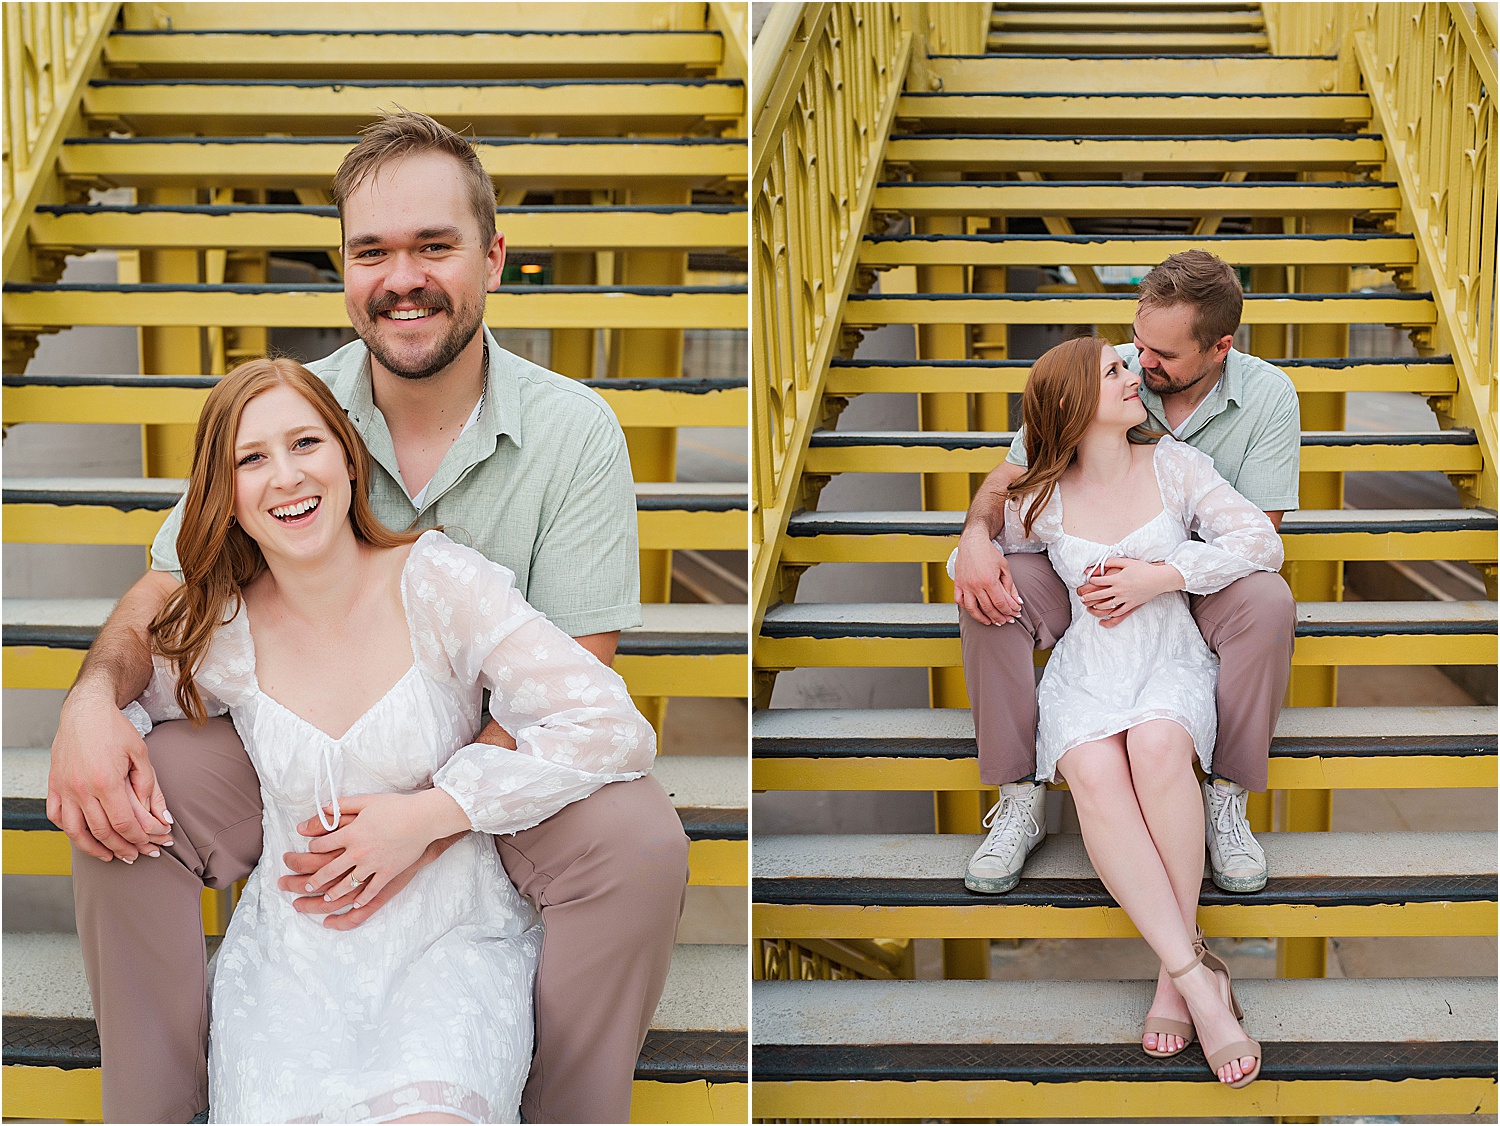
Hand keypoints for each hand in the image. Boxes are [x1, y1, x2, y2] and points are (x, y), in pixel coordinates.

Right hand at [46, 688, 172, 862]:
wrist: (84, 711)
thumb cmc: (115, 730)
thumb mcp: (141, 755)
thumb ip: (151, 789)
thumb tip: (163, 818)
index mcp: (106, 781)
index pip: (123, 823)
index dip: (138, 838)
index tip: (151, 845)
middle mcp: (81, 789)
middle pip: (102, 831)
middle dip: (122, 847)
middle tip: (137, 856)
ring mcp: (64, 788)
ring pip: (76, 832)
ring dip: (94, 848)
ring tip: (111, 856)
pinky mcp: (54, 785)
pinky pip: (57, 817)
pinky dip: (70, 831)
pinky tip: (84, 836)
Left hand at [290, 790, 470, 913]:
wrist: (423, 818)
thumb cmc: (396, 807)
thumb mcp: (366, 801)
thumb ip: (342, 805)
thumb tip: (321, 809)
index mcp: (350, 834)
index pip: (320, 846)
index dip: (311, 849)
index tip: (308, 851)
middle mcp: (357, 852)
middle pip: (327, 871)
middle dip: (312, 880)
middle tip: (304, 887)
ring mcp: (372, 865)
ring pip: (346, 885)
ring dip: (332, 894)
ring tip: (325, 899)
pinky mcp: (387, 873)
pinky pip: (371, 891)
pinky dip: (362, 899)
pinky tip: (355, 904)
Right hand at [953, 527, 1023, 625]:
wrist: (972, 542)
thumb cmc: (989, 553)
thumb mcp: (1004, 567)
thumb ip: (1010, 586)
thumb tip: (1017, 601)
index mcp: (989, 580)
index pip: (1001, 603)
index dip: (1010, 610)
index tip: (1015, 613)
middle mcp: (976, 585)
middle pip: (989, 608)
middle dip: (1000, 617)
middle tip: (1007, 620)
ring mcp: (965, 585)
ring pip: (973, 609)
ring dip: (983, 618)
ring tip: (991, 622)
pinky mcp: (958, 584)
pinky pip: (959, 601)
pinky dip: (967, 608)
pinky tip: (975, 612)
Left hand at [1077, 557, 1184, 627]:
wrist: (1159, 579)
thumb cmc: (1143, 569)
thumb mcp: (1127, 562)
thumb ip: (1112, 562)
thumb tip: (1101, 563)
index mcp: (1117, 579)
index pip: (1098, 581)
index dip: (1091, 581)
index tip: (1089, 581)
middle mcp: (1119, 590)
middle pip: (1099, 595)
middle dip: (1088, 597)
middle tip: (1082, 598)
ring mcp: (1125, 599)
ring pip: (1107, 605)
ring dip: (1097, 607)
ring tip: (1092, 607)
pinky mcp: (1132, 605)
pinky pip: (1119, 612)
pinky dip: (1112, 614)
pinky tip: (1107, 614)